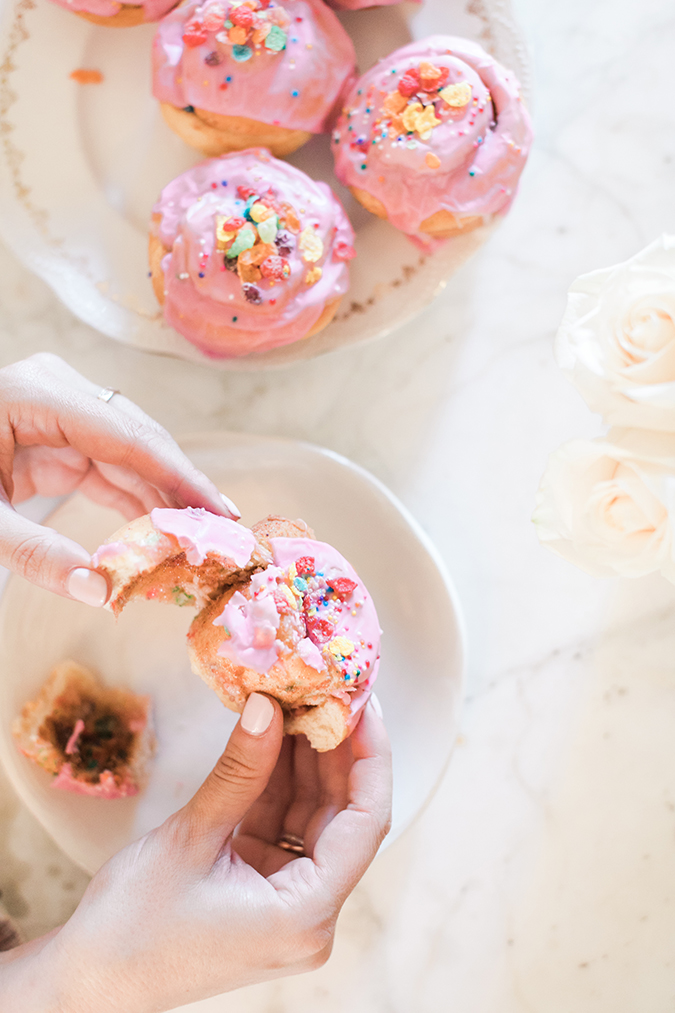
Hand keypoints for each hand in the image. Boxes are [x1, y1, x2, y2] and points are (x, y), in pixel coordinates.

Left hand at [0, 353, 238, 604]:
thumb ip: (35, 555)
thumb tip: (101, 591)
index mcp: (34, 395)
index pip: (127, 436)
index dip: (179, 476)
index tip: (219, 511)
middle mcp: (55, 391)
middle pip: (137, 439)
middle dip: (179, 486)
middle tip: (223, 530)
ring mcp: (57, 410)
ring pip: (128, 453)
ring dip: (161, 495)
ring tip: (201, 536)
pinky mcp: (54, 435)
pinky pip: (107, 465)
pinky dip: (132, 498)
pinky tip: (160, 529)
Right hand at [0, 694, 391, 1012]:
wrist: (89, 982)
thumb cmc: (133, 926)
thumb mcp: (191, 838)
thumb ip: (239, 771)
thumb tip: (270, 706)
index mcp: (306, 914)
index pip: (365, 823)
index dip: (370, 758)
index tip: (361, 705)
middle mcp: (309, 914)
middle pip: (342, 817)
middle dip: (333, 752)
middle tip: (326, 690)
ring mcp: (288, 904)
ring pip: (312, 818)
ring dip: (303, 763)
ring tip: (296, 702)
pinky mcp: (263, 893)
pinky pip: (283, 828)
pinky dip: (277, 785)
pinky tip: (271, 738)